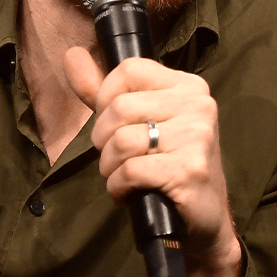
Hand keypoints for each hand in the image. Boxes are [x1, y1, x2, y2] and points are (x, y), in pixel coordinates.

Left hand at [63, 47, 241, 276]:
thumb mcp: (140, 122)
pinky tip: (127, 193)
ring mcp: (197, 138)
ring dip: (110, 166)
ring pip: (122, 140)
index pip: (129, 70)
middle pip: (120, 107)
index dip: (106, 98)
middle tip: (116, 159)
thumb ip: (103, 90)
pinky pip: (131, 170)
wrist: (205, 221)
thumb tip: (72, 55)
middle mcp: (198, 105)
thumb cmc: (169, 167)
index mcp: (189, 86)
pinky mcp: (190, 170)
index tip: (112, 125)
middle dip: (103, 139)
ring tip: (121, 177)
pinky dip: (118, 186)